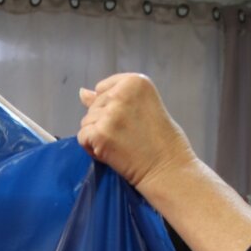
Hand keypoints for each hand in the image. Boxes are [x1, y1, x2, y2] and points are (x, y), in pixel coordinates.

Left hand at [77, 74, 197, 191]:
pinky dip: (92, 149)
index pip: (102, 88)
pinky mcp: (100, 134)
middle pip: (93, 106)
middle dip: (104, 123)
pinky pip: (82, 137)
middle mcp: (121, 93)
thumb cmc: (163, 141)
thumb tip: (82, 93)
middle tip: (128, 137)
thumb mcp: (143, 108)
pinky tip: (112, 153)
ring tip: (121, 146)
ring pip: (86, 122)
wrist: (168, 169)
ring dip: (97, 136)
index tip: (129, 121)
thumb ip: (113, 98)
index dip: (111, 108)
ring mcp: (109, 114)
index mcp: (135, 81)